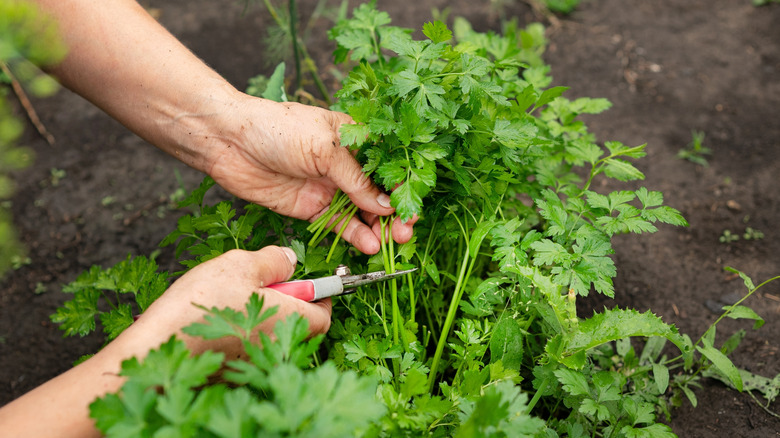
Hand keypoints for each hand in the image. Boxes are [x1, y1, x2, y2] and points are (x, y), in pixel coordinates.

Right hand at [130, 246, 330, 356]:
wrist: (158, 346)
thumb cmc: (202, 305)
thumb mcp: (240, 265)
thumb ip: (273, 260)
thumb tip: (290, 259)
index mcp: (290, 320)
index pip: (323, 313)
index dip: (320, 296)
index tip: (309, 283)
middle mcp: (279, 348)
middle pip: (300, 327)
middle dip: (290, 305)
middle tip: (266, 287)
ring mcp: (257, 364)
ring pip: (274, 337)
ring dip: (264, 319)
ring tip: (235, 301)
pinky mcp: (235, 373)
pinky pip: (250, 350)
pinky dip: (243, 335)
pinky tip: (219, 320)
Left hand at [206, 96, 414, 254]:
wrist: (228, 142)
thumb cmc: (276, 129)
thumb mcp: (323, 147)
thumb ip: (356, 178)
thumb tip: (386, 205)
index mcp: (355, 138)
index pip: (388, 165)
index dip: (403, 187)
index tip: (411, 209)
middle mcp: (346, 164)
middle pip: (379, 193)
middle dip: (395, 213)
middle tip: (404, 232)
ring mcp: (329, 188)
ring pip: (363, 213)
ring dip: (379, 228)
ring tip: (390, 243)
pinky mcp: (312, 208)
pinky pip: (340, 226)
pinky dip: (356, 236)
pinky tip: (369, 245)